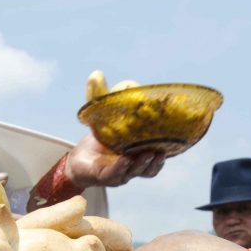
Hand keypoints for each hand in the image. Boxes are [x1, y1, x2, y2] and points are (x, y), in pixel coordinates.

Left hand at [65, 70, 165, 188]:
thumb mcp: (100, 116)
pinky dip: (119, 168)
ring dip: (142, 165)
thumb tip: (96, 74)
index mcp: (138, 152)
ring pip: (134, 173)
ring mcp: (118, 173)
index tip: (173, 136)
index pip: (157, 153)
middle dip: (155, 161)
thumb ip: (101, 96)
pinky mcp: (102, 176)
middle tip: (160, 151)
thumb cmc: (97, 139)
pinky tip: (124, 160)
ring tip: (146, 154)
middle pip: (148, 169)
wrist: (78, 160)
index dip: (166, 148)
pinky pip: (113, 175)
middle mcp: (132, 165)